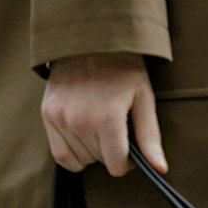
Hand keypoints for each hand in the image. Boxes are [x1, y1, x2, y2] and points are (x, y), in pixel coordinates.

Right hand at [42, 51, 169, 176]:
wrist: (91, 37)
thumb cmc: (123, 68)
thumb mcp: (143, 97)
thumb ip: (150, 137)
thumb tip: (160, 170)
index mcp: (107, 118)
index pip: (117, 166)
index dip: (128, 159)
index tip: (131, 141)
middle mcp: (80, 121)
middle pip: (99, 162)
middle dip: (111, 150)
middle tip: (116, 124)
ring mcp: (60, 118)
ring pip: (80, 160)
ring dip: (92, 150)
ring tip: (99, 123)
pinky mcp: (47, 114)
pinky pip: (59, 154)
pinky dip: (73, 151)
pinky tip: (83, 132)